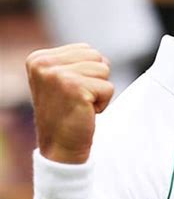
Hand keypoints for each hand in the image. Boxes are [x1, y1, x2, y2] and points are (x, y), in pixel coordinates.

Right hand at [26, 44, 113, 163]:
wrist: (60, 149)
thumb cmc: (66, 115)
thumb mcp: (62, 82)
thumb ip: (77, 63)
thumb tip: (104, 59)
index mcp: (38, 59)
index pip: (86, 49)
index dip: (87, 73)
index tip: (70, 92)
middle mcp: (44, 64)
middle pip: (96, 56)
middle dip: (95, 80)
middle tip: (78, 100)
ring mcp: (57, 75)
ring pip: (104, 70)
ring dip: (99, 91)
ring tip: (81, 105)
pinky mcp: (74, 88)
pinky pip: (109, 87)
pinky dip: (103, 103)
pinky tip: (86, 113)